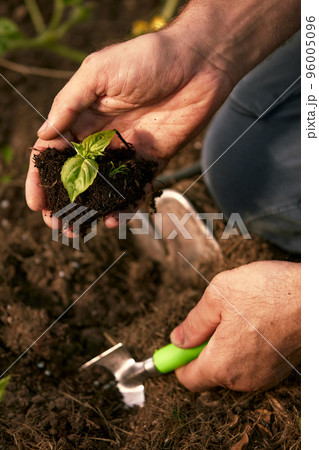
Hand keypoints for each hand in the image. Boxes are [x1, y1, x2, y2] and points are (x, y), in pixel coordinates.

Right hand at [26, 29, 232, 229]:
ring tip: (78, 231)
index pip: (54, 152)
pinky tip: (112, 219)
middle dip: (63, 201)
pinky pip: (135, 188)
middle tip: (55, 224)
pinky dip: (124, 206)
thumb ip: (69, 104)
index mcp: (84, 117)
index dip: (42, 177)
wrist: (198, 63)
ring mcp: (127, 151)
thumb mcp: (97, 72)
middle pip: (76, 176)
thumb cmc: (146, 58)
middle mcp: (102, 137)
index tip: (35, 202)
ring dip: (89, 210)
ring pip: (103, 188)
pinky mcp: (152, 161)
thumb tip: (42, 135)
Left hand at [170, 261, 300, 390]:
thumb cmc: (266, 292)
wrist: (311, 296)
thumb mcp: (217, 296)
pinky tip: (252, 322)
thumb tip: (178, 339)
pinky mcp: (277, 369)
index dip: (177, 361)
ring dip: (225, 347)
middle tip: (211, 319)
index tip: (176, 346)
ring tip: (236, 316)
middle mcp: (242, 379)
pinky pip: (250, 364)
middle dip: (204, 349)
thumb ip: (194, 323)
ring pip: (230, 367)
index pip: (188, 378)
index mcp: (221, 364)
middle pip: (209, 373)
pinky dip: (244, 348)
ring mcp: (262, 376)